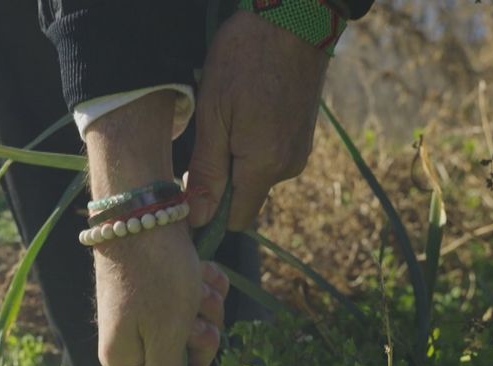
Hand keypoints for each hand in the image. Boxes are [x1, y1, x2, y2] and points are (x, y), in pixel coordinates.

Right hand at [85, 91, 230, 365]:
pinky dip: (203, 284)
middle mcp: (131, 338)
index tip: (202, 362)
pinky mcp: (159, 285)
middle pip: (181, 362)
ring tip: (198, 284)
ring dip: (206, 307)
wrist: (143, 208)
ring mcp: (145, 310)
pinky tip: (202, 269)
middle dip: (202, 337)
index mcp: (124, 359)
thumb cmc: (154, 275)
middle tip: (198, 316)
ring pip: (192, 327)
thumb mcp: (165, 337)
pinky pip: (192, 298)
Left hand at [187, 10, 330, 230]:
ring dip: (237, 157)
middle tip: (206, 136)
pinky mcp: (302, 135)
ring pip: (257, 175)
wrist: (294, 18)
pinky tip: (246, 109)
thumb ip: (208, 171)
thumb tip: (199, 219)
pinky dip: (253, 143)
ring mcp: (299, 150)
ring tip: (228, 114)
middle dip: (222, 180)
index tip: (190, 189)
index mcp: (264, 166)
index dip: (210, 213)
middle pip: (245, 197)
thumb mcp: (213, 113)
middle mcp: (288, 166)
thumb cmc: (245, 59)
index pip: (235, 219)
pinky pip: (270, 155)